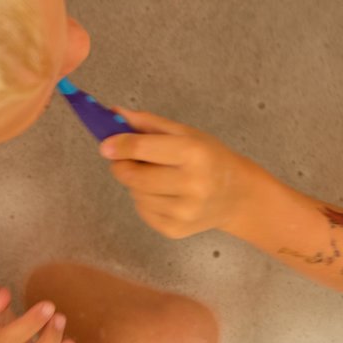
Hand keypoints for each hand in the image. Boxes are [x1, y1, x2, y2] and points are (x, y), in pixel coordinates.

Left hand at [100, 110, 255, 238]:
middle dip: (121, 165)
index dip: (119, 145)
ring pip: (136, 194)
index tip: (105, 145)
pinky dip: (144, 200)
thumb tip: (113, 113)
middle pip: (134, 176)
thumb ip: (148, 123)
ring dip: (135, 183)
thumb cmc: (209, 158)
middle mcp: (192, 184)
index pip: (143, 148)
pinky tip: (162, 193)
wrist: (236, 195)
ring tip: (154, 176)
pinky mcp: (176, 230)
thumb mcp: (186, 133)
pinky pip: (143, 212)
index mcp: (194, 153)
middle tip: (124, 159)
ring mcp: (184, 211)